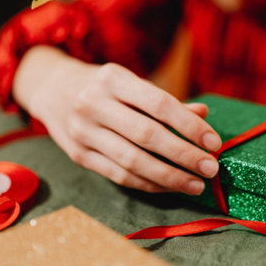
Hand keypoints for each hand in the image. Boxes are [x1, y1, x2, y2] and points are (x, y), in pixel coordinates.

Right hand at [15, 47, 221, 194]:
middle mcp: (93, 103)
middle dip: (184, 155)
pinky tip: (170, 187)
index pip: (159, 104)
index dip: (190, 126)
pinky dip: (148, 184)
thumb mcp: (132, 83)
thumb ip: (167, 102)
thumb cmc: (104, 86)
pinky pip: (119, 175)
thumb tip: (203, 116)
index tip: (214, 142)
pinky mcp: (78, 155)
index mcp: (113, 78)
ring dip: (169, 177)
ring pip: (132, 161)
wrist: (51, 89)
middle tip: (211, 168)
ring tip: (196, 184)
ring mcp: (82, 131)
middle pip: (147, 135)